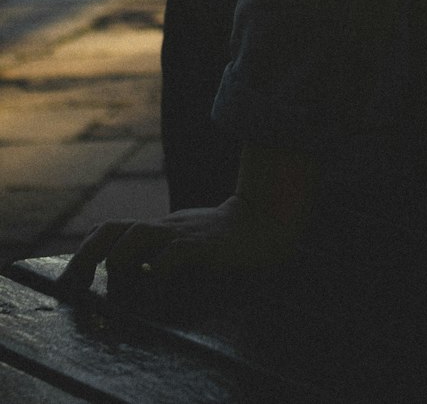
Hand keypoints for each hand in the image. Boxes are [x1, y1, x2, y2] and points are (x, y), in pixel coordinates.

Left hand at [55, 192, 294, 297]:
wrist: (264, 222)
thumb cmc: (222, 243)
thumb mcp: (185, 245)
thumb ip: (159, 259)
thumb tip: (131, 290)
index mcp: (155, 231)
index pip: (108, 231)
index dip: (85, 254)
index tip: (72, 283)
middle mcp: (163, 228)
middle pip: (112, 230)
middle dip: (86, 257)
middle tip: (77, 287)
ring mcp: (182, 234)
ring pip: (137, 236)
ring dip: (119, 264)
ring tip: (118, 293)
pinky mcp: (204, 245)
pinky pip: (174, 253)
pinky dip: (158, 267)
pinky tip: (153, 279)